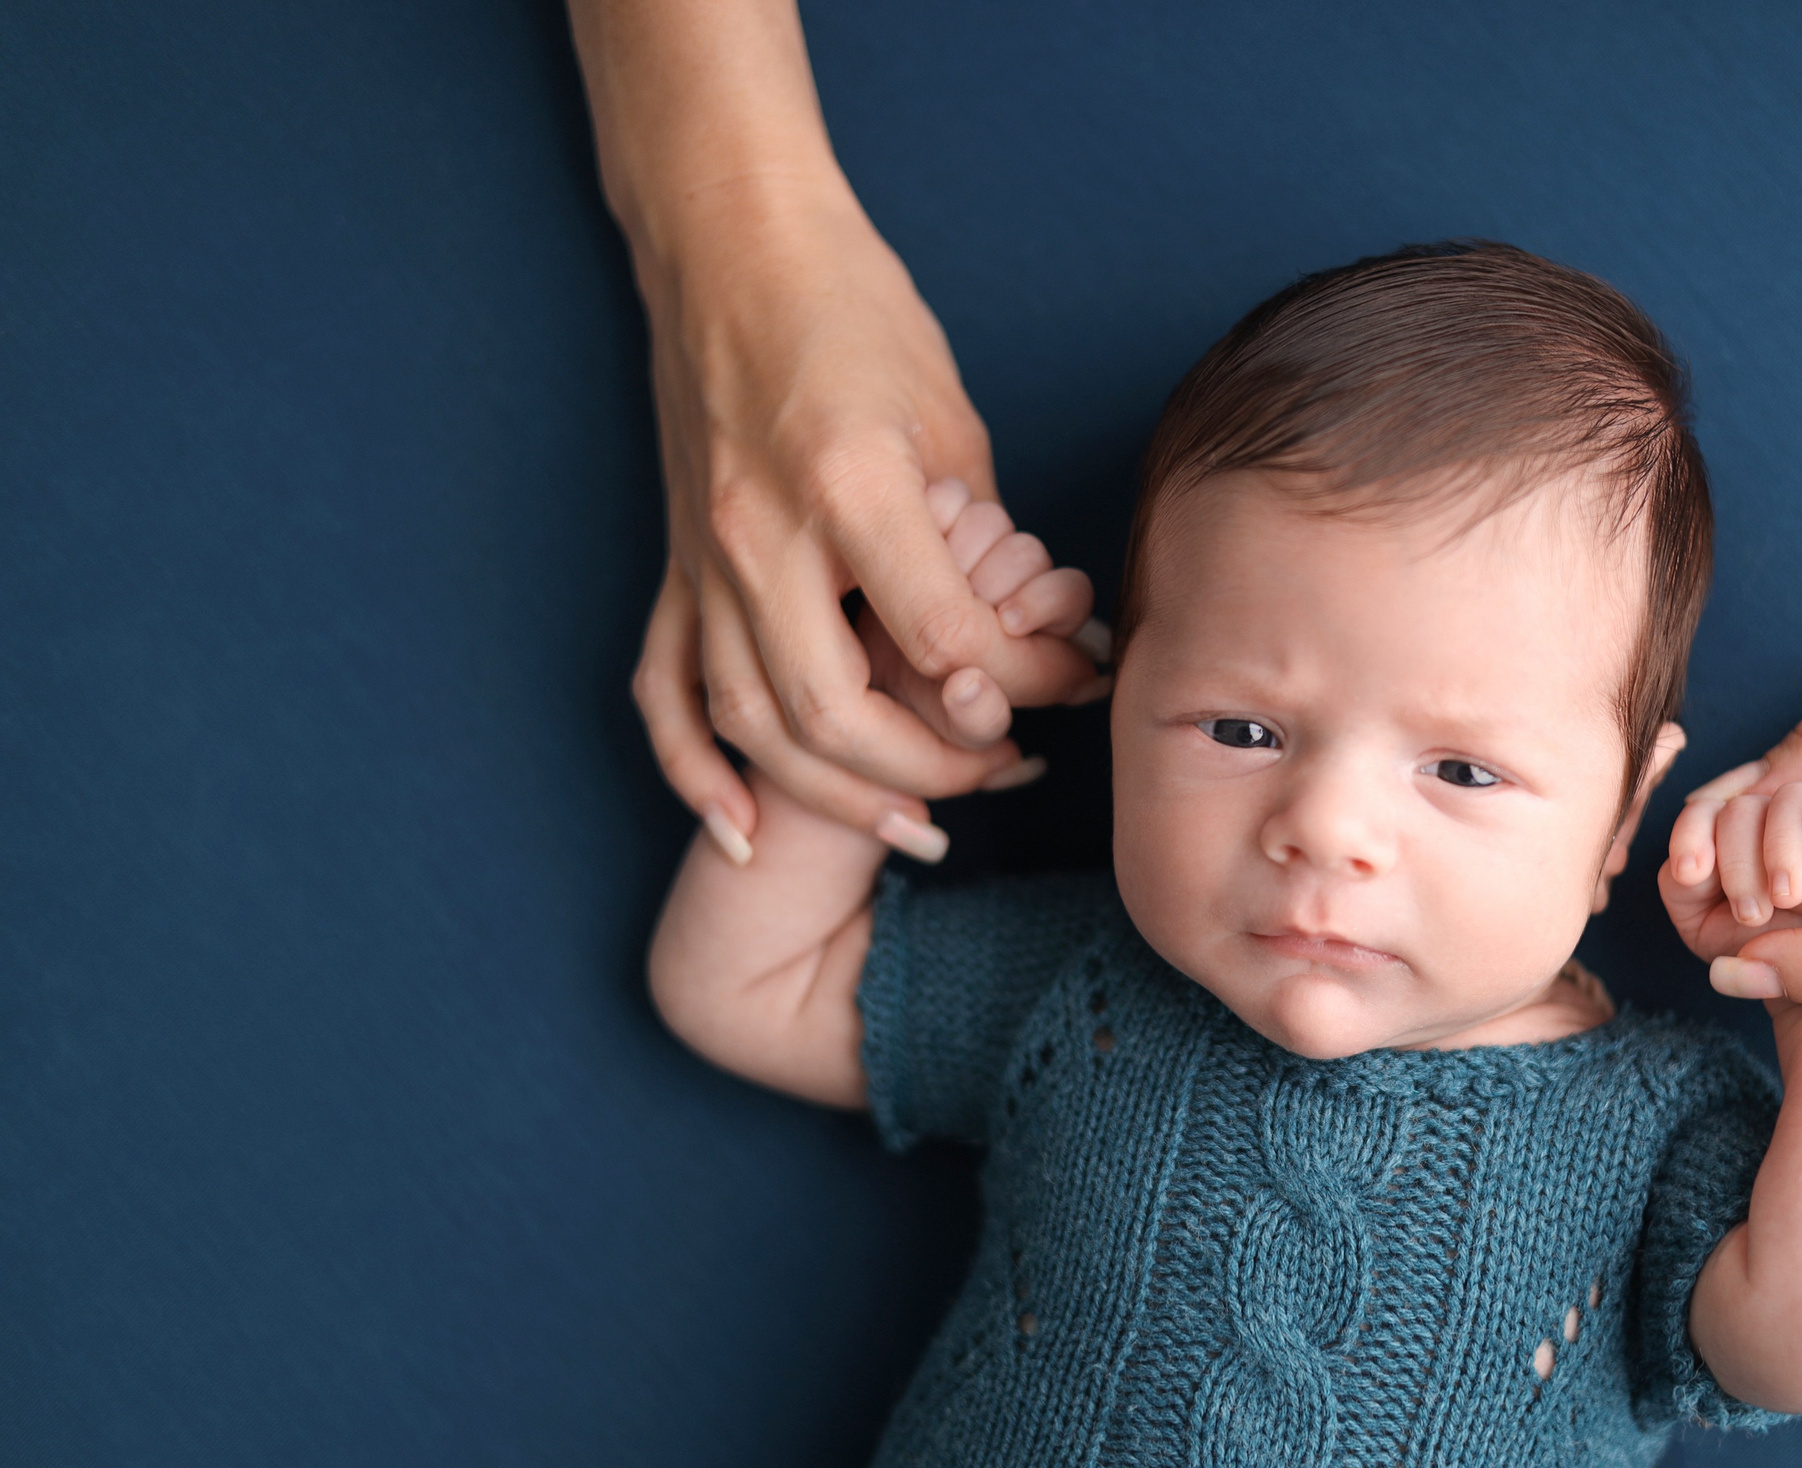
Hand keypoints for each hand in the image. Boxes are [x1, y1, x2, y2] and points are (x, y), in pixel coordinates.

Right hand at [627, 179, 1102, 863]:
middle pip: (842, 716)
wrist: (729, 243)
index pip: (947, 641)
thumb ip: (981, 542)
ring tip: (920, 823)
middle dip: (939, 766)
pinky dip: (696, 772)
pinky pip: (664, 692)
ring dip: (838, 795)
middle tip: (1009, 769)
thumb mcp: (950, 419)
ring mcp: (705, 558)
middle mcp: (764, 536)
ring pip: (756, 726)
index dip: (1025, 685)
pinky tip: (743, 831)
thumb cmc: (855, 311)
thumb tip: (1040, 636)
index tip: (1076, 685)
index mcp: (850, 486)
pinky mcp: (672, 566)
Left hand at [1660, 773, 1801, 1000]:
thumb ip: (1687, 891)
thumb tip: (1687, 869)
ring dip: (1781, 846)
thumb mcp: (1713, 932)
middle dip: (1739, 860)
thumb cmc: (1774, 961)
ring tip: (1789, 898)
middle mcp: (1771, 822)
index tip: (1689, 873)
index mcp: (1731, 841)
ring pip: (1788, 798)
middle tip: (1752, 913)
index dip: (1690, 835)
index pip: (1703, 813)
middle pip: (1741, 807)